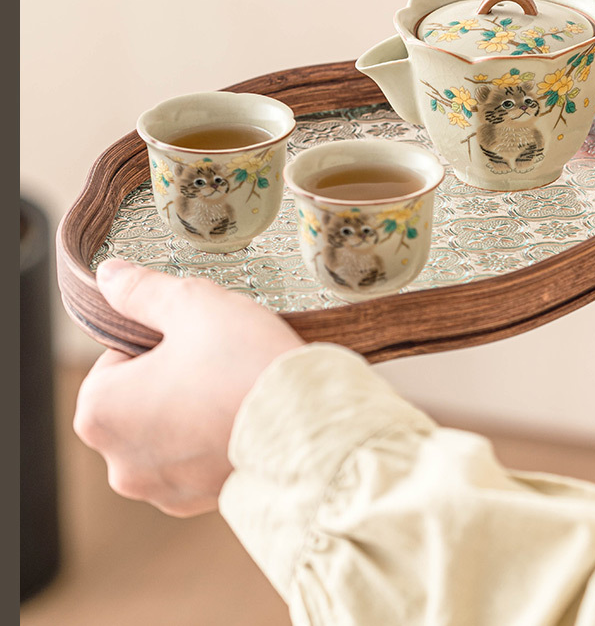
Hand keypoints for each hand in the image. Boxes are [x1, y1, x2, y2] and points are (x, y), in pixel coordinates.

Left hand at [74, 259, 302, 515]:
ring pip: (165, 429)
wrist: (308, 429)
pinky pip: (193, 459)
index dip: (156, 339)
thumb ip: (141, 290)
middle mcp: (120, 462)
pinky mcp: (195, 503)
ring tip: (232, 389)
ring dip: (189, 410)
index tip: (192, 339)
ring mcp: (158, 490)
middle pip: (137, 397)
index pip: (115, 357)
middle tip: (215, 360)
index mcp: (100, 412)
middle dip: (169, 376)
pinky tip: (241, 418)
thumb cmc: (243, 364)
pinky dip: (211, 440)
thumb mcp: (191, 304)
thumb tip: (108, 276)